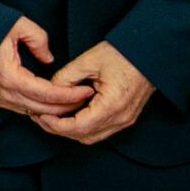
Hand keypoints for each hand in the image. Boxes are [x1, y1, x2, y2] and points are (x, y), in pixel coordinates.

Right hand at [0, 16, 93, 117]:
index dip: (70, 95)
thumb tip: (49, 59)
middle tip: (86, 99)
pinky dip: (39, 109)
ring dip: (54, 110)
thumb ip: (39, 40)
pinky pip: (21, 109)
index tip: (87, 90)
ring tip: (73, 102)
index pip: (48, 94)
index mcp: (10, 76)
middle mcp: (3, 92)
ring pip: (32, 112)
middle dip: (67, 106)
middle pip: (43, 109)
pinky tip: (51, 103)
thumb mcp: (17, 25)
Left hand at [29, 40, 155, 145]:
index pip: (78, 127)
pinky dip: (83, 127)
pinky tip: (69, 115)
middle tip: (39, 117)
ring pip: (92, 136)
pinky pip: (101, 130)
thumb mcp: (89, 60)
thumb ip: (66, 77)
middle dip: (59, 129)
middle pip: (84, 136)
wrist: (149, 53)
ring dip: (70, 130)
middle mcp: (121, 118)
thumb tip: (50, 90)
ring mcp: (125, 120)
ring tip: (51, 116)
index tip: (41, 115)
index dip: (55, 125)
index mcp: (112, 105)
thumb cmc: (123, 54)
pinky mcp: (126, 117)